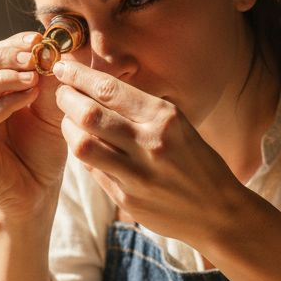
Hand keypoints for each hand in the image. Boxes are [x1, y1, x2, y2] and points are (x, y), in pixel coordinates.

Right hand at [0, 31, 68, 217]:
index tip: (39, 40)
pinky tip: (28, 98)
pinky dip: (5, 103)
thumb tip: (52, 47)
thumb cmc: (42, 150)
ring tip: (33, 76)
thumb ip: (49, 81)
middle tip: (34, 55)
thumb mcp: (51, 108)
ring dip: (5, 75)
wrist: (38, 192)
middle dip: (5, 55)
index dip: (13, 43)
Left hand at [52, 60, 247, 245]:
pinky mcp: (127, 199)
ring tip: (68, 121)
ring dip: (68, 129)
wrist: (218, 212)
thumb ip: (142, 109)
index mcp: (165, 117)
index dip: (78, 76)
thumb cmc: (197, 162)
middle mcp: (150, 143)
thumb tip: (96, 88)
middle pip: (89, 114)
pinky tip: (85, 146)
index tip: (62, 69)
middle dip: (66, 99)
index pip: (109, 89)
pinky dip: (84, 154)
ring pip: (83, 145)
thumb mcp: (179, 125)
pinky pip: (93, 171)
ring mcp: (137, 175)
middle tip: (61, 94)